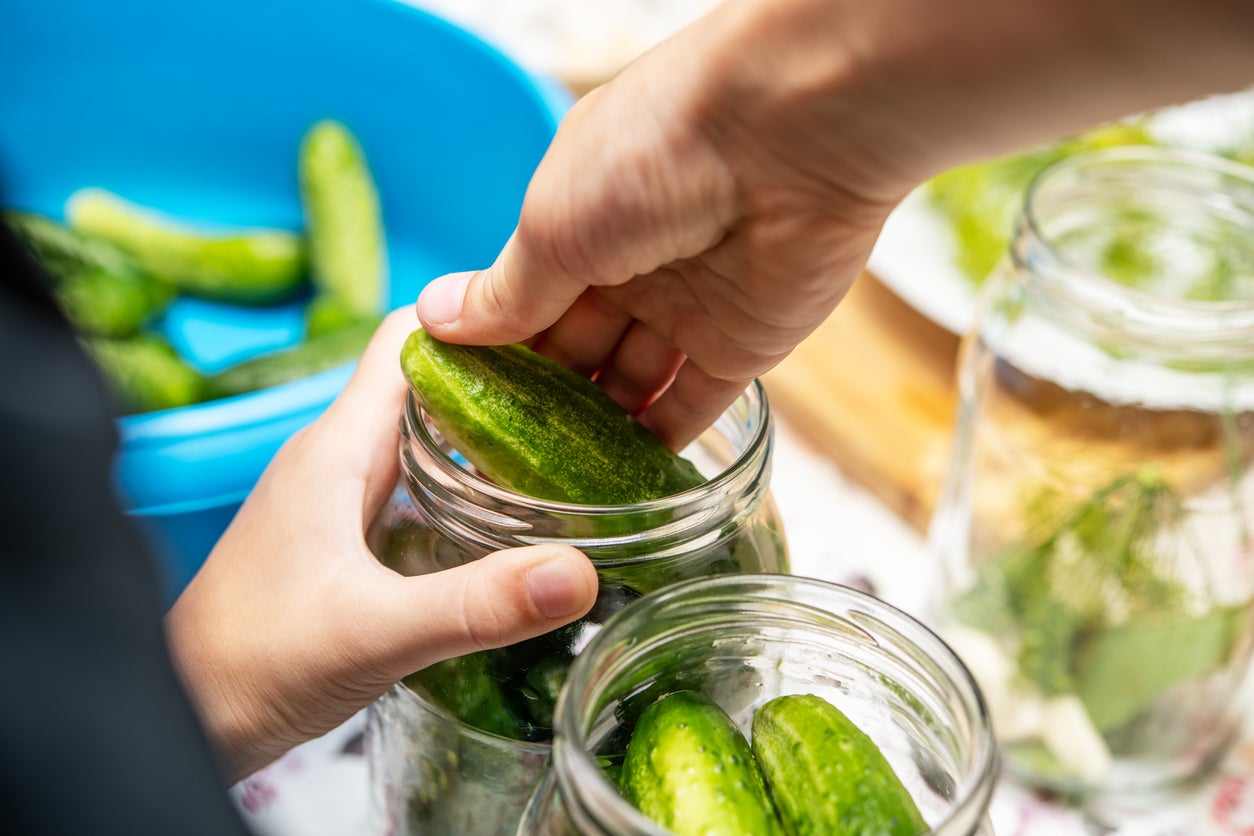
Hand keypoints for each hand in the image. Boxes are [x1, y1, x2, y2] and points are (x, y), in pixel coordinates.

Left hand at [164, 309, 597, 780]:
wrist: (179, 716)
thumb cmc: (250, 665)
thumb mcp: (377, 633)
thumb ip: (478, 605)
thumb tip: (580, 573)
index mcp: (337, 447)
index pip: (410, 337)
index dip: (482, 326)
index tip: (560, 341)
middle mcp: (337, 458)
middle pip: (430, 383)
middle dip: (505, 385)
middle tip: (590, 404)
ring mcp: (338, 499)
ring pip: (426, 438)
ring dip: (489, 440)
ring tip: (567, 457)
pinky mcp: (344, 540)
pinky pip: (417, 488)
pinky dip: (469, 492)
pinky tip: (510, 528)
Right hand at [417, 0, 1253, 448]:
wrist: (811, 109)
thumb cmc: (670, 139)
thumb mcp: (564, 213)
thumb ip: (514, 285)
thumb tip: (439, 325)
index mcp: (573, 220)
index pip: (514, 309)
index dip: (486, 367)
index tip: (452, 426)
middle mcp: (628, 267)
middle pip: (571, 359)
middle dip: (541, 415)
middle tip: (495, 483)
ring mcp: (685, 309)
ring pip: (626, 395)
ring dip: (596, 446)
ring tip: (549, 509)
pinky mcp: (745, 347)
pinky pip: (691, 414)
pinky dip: (660, 456)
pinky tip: (623, 499)